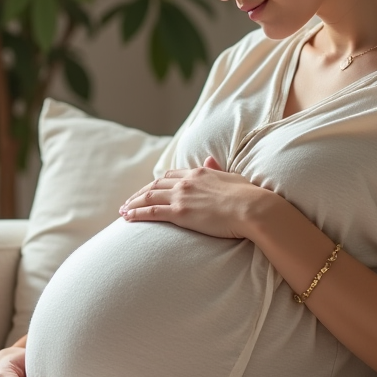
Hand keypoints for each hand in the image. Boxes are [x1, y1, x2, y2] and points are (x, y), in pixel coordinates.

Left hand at [119, 156, 267, 240]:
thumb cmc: (249, 196)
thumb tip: (210, 160)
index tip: (150, 189)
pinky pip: (151, 212)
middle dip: (140, 193)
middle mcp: (187, 182)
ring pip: (149, 197)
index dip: (158, 183)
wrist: (253, 208)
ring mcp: (182, 196)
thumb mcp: (231, 177)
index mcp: (199, 173)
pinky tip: (127, 217)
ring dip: (133, 203)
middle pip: (156, 185)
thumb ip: (217, 170)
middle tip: (130, 201)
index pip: (172, 175)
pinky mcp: (180, 213)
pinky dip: (136, 213)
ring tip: (123, 210)